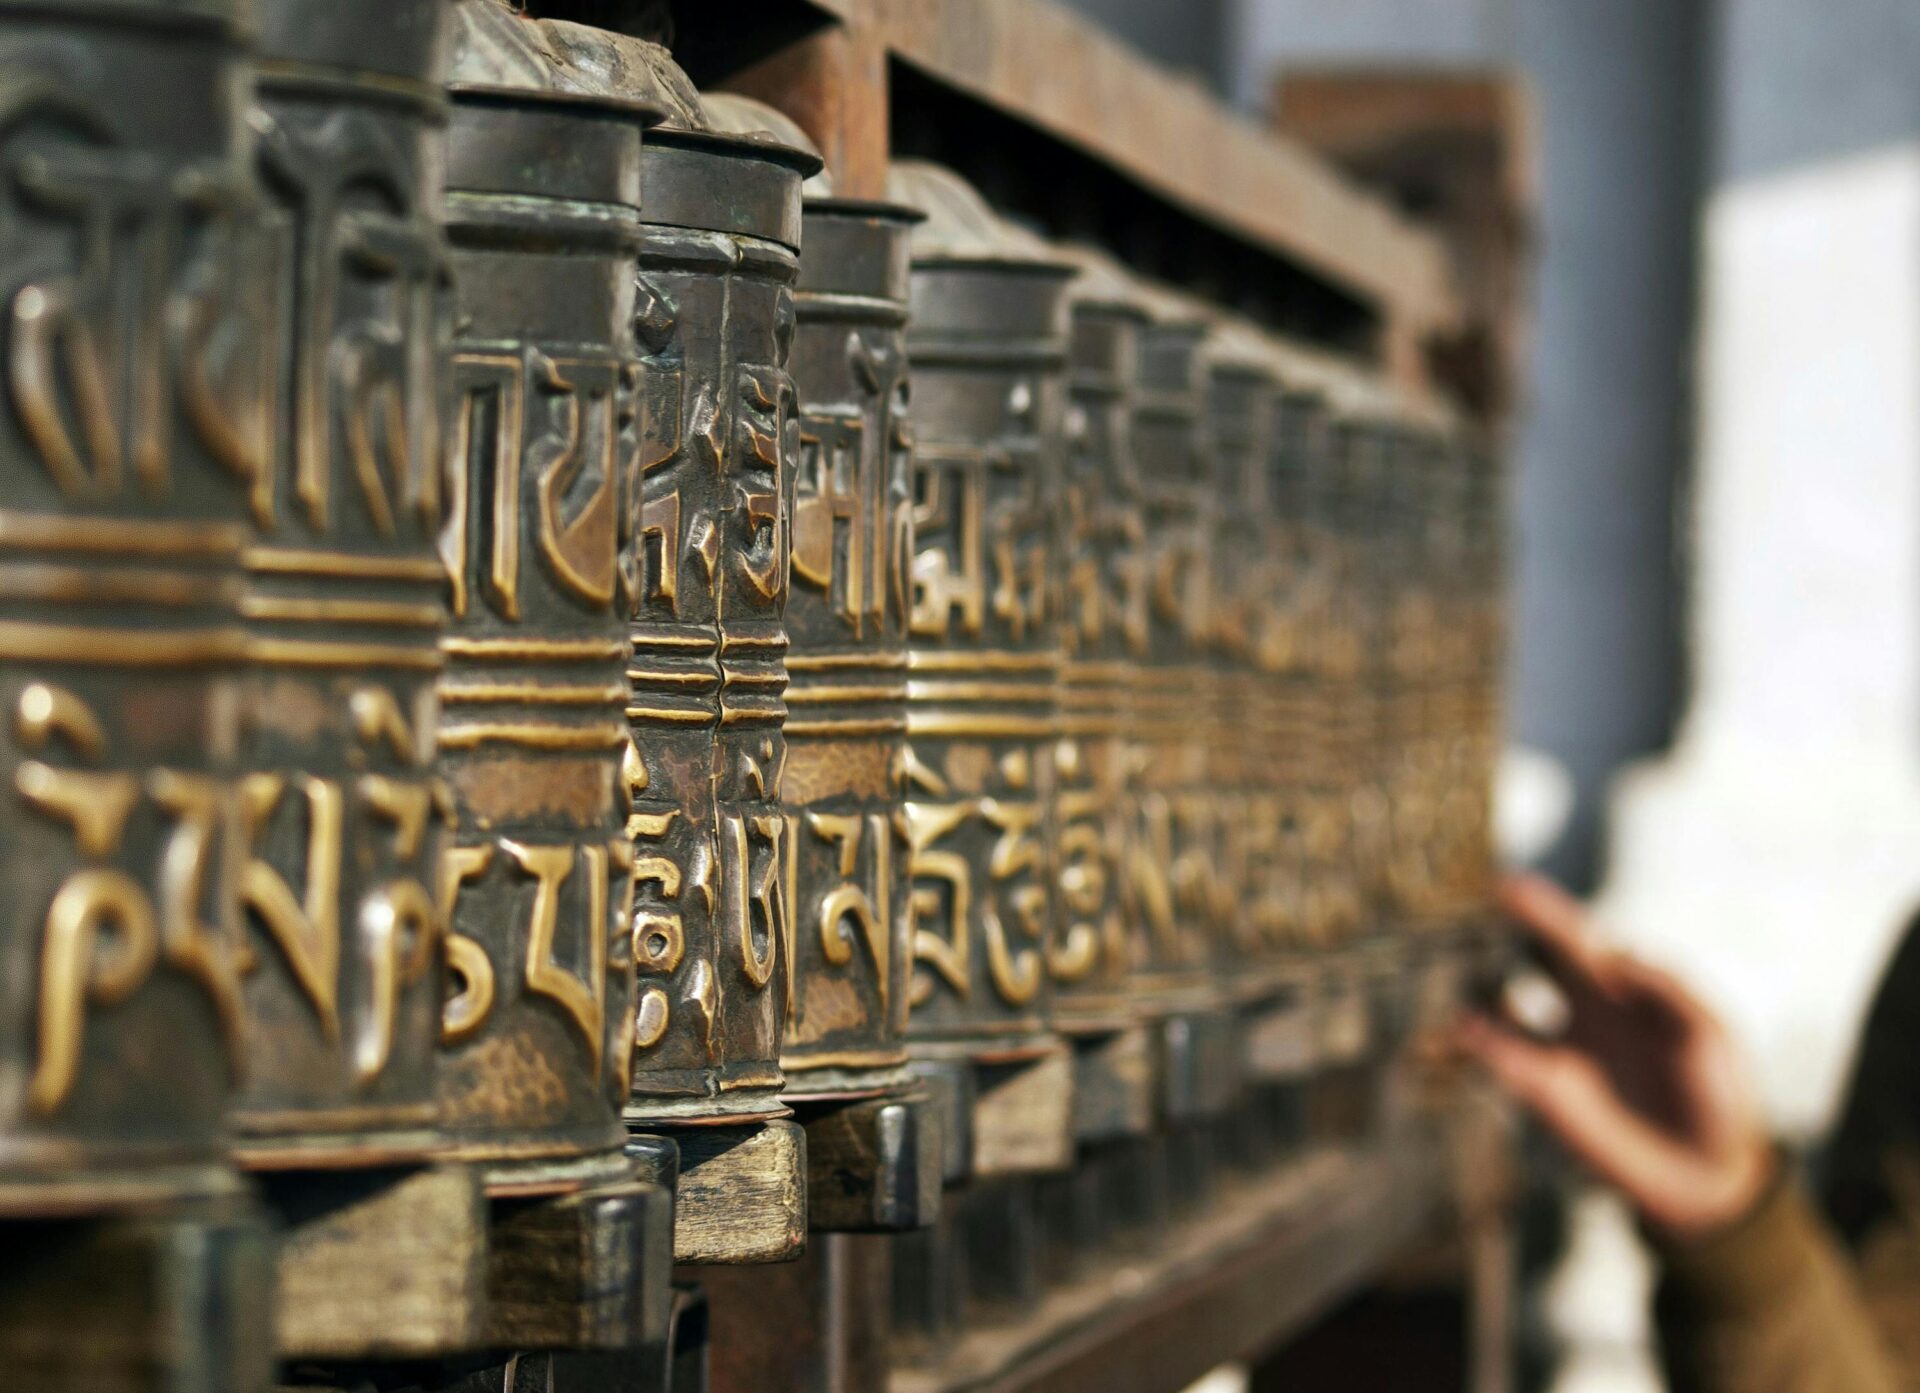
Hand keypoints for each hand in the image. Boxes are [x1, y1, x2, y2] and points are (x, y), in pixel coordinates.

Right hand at [1453, 873, 1773, 1238]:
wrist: (1709, 1171)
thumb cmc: (1716, 1095)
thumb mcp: (1707, 1033)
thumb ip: (1669, 990)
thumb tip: (1619, 955)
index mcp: (1622, 990)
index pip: (1576, 940)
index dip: (1542, 911)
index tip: (1507, 884)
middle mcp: (1582, 1012)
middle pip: (1530, 960)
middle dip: (1498, 933)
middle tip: (1464, 908)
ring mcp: (1559, 1050)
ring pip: (1501, 1007)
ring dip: (1475, 984)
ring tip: (1449, 962)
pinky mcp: (1546, 1091)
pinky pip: (1502, 1059)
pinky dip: (1479, 1041)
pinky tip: (1463, 1026)